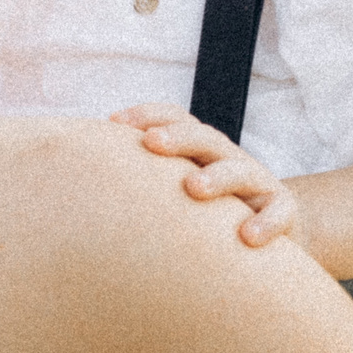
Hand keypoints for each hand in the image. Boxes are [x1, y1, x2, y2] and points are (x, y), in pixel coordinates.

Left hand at [110, 103, 302, 250]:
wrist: (269, 233)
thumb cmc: (201, 216)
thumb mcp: (169, 194)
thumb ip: (134, 184)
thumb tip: (67, 185)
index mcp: (196, 149)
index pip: (173, 119)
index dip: (147, 115)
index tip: (114, 123)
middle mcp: (226, 158)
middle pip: (203, 138)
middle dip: (176, 137)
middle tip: (149, 144)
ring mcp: (258, 183)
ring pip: (241, 171)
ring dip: (217, 177)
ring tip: (193, 188)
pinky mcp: (285, 213)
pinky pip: (281, 214)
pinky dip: (268, 223)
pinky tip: (247, 237)